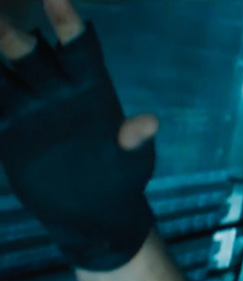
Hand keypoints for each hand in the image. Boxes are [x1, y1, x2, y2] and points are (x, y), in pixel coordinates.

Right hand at [0, 0, 158, 270]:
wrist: (94, 215)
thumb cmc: (124, 183)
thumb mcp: (133, 164)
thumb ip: (135, 141)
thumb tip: (148, 123)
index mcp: (91, 91)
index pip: (79, 49)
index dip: (68, 23)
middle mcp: (57, 93)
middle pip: (31, 55)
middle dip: (11, 36)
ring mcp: (30, 110)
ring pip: (2, 75)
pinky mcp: (9, 132)